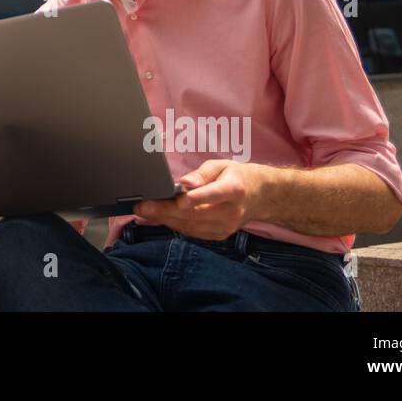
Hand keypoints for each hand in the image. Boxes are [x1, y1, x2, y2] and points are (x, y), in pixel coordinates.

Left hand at [132, 159, 269, 240]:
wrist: (258, 197)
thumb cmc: (235, 177)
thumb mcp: (221, 165)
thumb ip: (202, 174)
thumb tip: (184, 182)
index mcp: (234, 189)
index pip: (213, 195)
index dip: (196, 198)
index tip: (178, 200)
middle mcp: (231, 212)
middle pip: (195, 214)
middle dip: (165, 210)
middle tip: (142, 206)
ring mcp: (226, 227)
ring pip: (191, 226)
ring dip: (165, 219)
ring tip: (144, 211)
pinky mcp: (219, 235)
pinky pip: (192, 232)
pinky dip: (175, 225)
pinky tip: (160, 217)